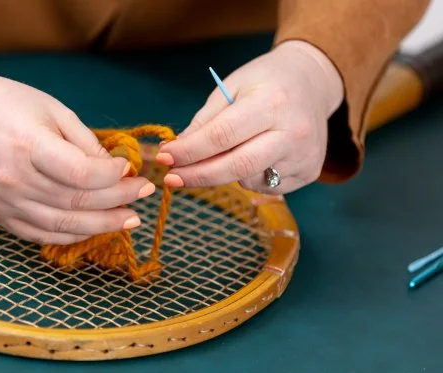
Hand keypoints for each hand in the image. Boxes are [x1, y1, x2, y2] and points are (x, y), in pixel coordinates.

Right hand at [0, 60, 154, 244]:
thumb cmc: (8, 104)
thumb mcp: (53, 110)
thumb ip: (85, 143)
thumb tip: (116, 172)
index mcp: (27, 145)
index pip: (81, 174)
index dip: (113, 177)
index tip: (129, 169)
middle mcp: (13, 179)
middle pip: (76, 203)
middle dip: (118, 201)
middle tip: (144, 195)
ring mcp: (3, 202)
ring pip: (63, 225)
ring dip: (102, 225)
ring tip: (129, 219)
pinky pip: (42, 235)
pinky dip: (73, 234)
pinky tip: (95, 227)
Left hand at [156, 40, 343, 193]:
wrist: (313, 83)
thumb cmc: (266, 82)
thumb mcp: (232, 87)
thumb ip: (205, 121)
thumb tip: (175, 151)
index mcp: (272, 103)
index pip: (222, 135)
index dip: (189, 151)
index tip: (164, 157)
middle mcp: (293, 132)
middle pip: (236, 166)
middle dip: (198, 175)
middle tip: (170, 179)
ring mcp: (304, 156)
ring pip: (249, 180)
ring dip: (224, 172)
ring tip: (230, 149)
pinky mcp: (309, 172)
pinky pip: (266, 186)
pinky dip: (249, 176)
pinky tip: (256, 154)